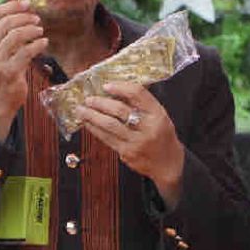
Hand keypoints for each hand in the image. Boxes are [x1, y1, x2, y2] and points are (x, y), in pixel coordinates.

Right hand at [0, 0, 48, 139]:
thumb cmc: (2, 68)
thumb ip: (5, 32)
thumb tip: (24, 7)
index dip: (11, 6)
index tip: (27, 4)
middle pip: (6, 23)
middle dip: (24, 18)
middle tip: (37, 20)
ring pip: (16, 35)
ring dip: (32, 30)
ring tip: (40, 31)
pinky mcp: (9, 71)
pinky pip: (27, 51)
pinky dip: (38, 44)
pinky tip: (44, 42)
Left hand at [76, 82, 185, 206]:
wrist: (168, 164)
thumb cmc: (162, 137)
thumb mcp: (160, 117)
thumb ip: (142, 105)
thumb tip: (117, 91)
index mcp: (158, 114)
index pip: (138, 94)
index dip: (120, 87)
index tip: (106, 86)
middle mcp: (149, 128)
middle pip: (120, 110)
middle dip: (101, 103)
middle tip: (89, 99)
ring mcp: (137, 142)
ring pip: (110, 125)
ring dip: (92, 116)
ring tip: (81, 109)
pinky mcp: (126, 153)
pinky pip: (106, 138)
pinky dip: (94, 129)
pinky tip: (87, 123)